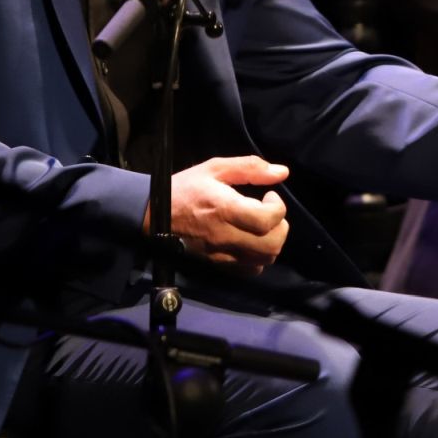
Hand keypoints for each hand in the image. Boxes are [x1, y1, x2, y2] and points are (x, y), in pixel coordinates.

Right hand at [162, 155, 290, 274]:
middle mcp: (226, 236)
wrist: (154, 216)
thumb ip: (249, 168)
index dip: (278, 207)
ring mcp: (222, 255)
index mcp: (225, 209)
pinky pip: (251, 269)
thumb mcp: (214, 168)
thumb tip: (282, 172)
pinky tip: (250, 241)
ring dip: (272, 241)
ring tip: (260, 226)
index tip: (268, 196)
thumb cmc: (185, 189)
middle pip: (272, 244)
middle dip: (280, 227)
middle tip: (268, 212)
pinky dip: (259, 256)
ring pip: (265, 259)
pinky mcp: (218, 265)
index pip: (267, 220)